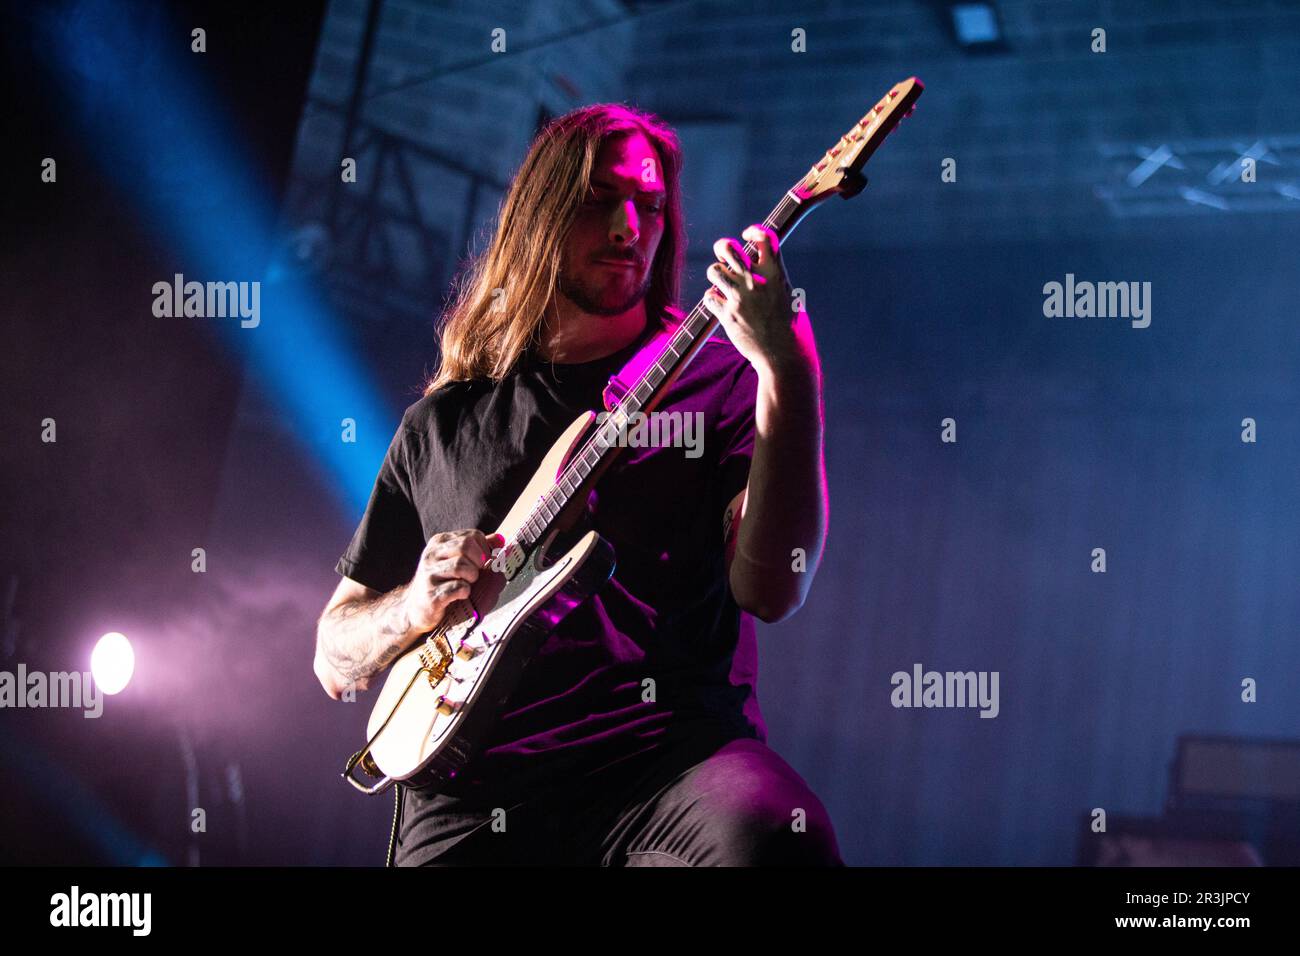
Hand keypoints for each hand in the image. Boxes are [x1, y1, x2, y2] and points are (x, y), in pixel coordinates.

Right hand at [404, 529, 502, 631]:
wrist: (415, 608)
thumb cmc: (441, 582)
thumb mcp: (456, 559)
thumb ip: (478, 548)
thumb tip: (500, 540)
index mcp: (439, 542)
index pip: (472, 536)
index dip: (484, 550)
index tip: (482, 563)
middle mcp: (431, 555)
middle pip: (466, 546)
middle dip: (478, 561)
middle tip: (476, 574)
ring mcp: (429, 574)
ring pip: (461, 565)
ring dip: (472, 577)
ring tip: (468, 584)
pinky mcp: (432, 594)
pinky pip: (458, 588)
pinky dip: (466, 591)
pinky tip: (461, 594)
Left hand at [704, 224, 809, 376]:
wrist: (784, 356)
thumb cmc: (790, 328)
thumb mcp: (788, 295)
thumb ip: (772, 277)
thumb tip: (758, 264)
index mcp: (775, 274)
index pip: (764, 237)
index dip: (754, 230)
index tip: (748, 235)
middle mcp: (755, 281)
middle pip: (728, 247)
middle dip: (723, 247)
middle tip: (725, 257)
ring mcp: (739, 297)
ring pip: (713, 270)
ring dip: (716, 276)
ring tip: (724, 286)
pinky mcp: (727, 314)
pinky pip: (709, 296)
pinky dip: (713, 300)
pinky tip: (722, 306)